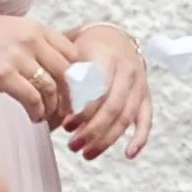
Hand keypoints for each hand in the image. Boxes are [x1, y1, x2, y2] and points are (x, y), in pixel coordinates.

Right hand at [0, 13, 85, 123]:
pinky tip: (34, 117)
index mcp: (33, 27)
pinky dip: (38, 112)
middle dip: (70, 95)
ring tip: (48, 118)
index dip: (76, 75)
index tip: (73, 92)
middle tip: (66, 112)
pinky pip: (33, 99)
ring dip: (54, 108)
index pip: (72, 53)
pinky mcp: (2, 74)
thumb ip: (25, 44)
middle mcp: (30, 38)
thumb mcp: (2, 32)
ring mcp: (17, 56)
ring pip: (53, 88)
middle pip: (68, 72)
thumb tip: (42, 65)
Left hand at [48, 20, 151, 158]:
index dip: (83, 111)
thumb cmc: (84, 50)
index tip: (65, 124)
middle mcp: (127, 70)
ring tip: (87, 154)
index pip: (98, 89)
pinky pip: (146, 119)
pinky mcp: (146, 96)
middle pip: (114, 106)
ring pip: (127, 116)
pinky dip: (139, 138)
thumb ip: (62, 83)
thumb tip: (46, 116)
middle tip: (73, 145)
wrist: (111, 37)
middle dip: (93, 130)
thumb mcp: (69, 57)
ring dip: (108, 138)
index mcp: (106, 58)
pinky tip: (129, 154)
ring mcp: (139, 84)